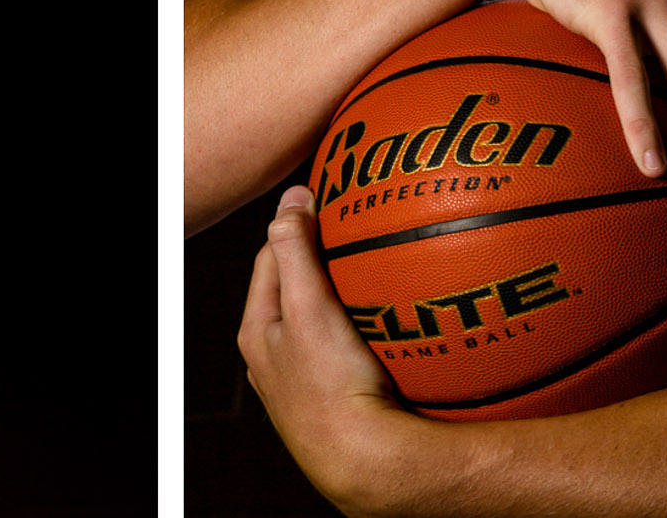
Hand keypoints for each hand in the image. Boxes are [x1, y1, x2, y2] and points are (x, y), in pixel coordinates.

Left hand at [238, 185, 408, 513]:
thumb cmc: (331, 388)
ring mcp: (313, 385)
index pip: (270, 261)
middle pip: (300, 293)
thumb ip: (295, 251)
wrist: (369, 467)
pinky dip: (379, 336)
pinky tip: (409, 329)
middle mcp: (278, 361)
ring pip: (332, 328)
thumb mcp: (306, 307)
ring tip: (390, 280)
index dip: (296, 226)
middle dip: (328, 264)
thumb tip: (292, 198)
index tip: (328, 204)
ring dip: (356, 303)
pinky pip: (361, 356)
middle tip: (364, 239)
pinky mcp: (348, 404)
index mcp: (257, 334)